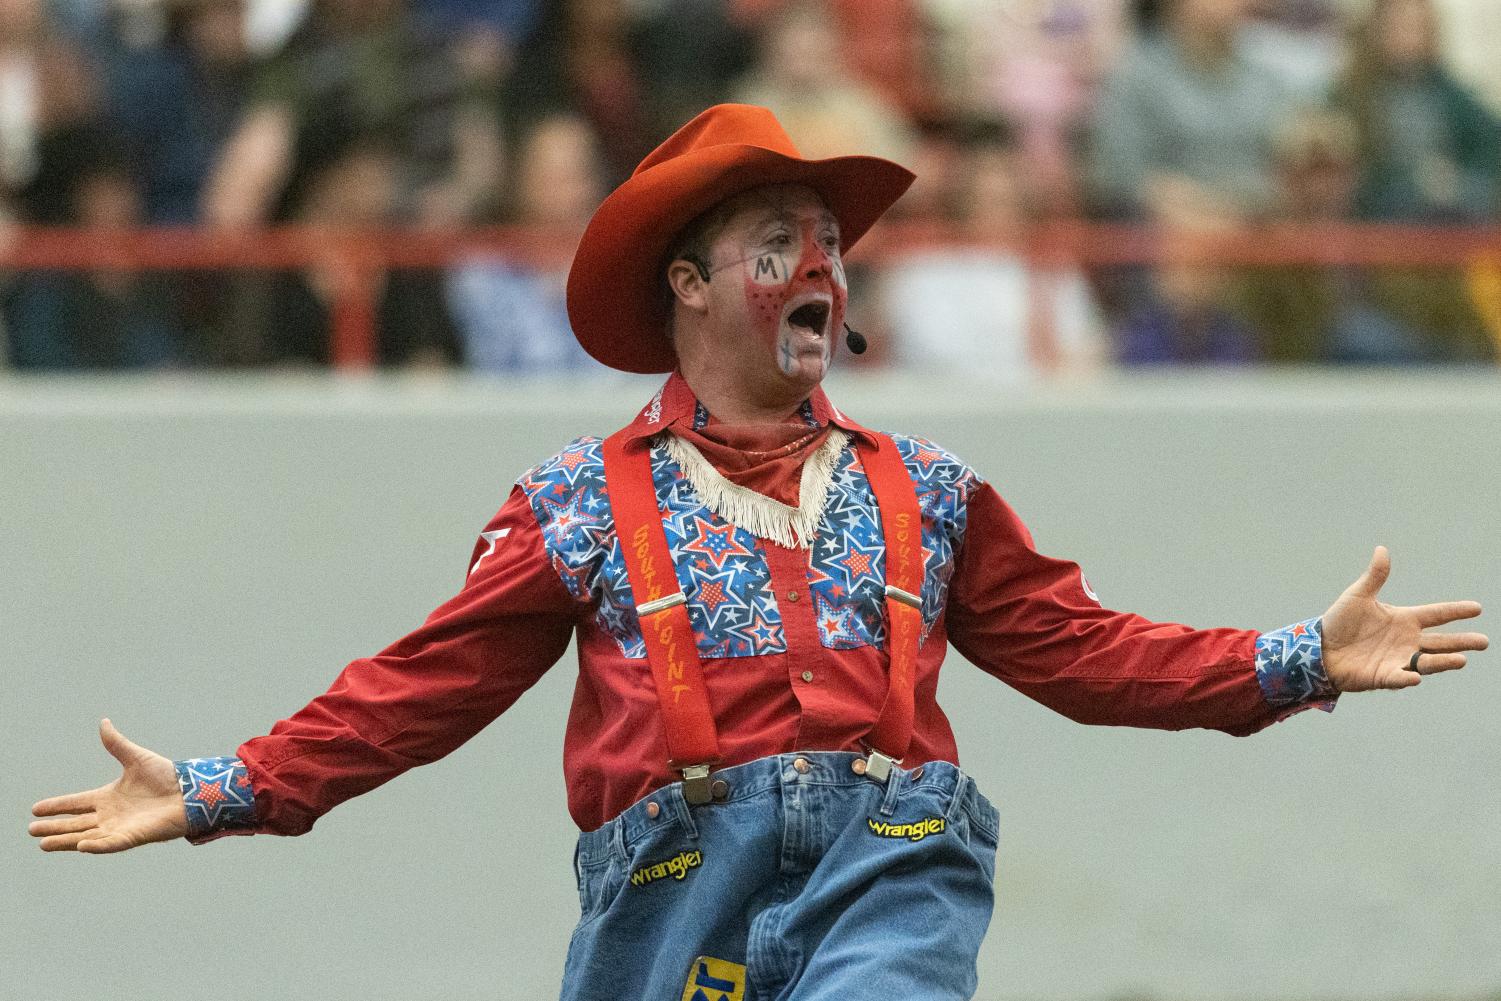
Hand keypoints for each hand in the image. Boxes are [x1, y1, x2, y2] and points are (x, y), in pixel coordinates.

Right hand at [29, 719, 187, 852]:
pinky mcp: (133, 837)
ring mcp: (120, 828)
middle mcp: (110, 815)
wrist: (192, 791)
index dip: (57, 805)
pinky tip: (80, 846)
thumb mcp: (136, 758)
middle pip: (75, 823)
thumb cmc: (167, 777)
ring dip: (66, 841)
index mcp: (108, 797)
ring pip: (86, 837)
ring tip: (44, 844)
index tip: (35, 809)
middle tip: (31, 830)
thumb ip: (117, 744)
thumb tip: (104, 722)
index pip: (76, 803)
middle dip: (54, 827)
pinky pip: (111, 844)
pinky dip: (97, 846)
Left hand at [1323, 547, 1487, 692]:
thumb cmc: (1340, 622)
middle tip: (1483, 642)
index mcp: (1405, 619)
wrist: (1319, 648)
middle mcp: (1407, 641)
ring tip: (1462, 660)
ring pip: (1427, 661)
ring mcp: (1398, 659)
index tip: (1477, 608)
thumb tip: (1382, 549)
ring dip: (1444, 661)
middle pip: (1441, 641)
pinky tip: (1414, 676)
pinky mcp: (1384, 676)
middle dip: (1462, 642)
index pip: (1436, 615)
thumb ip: (1375, 576)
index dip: (1456, 611)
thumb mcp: (1358, 596)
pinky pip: (1399, 677)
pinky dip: (1407, 677)